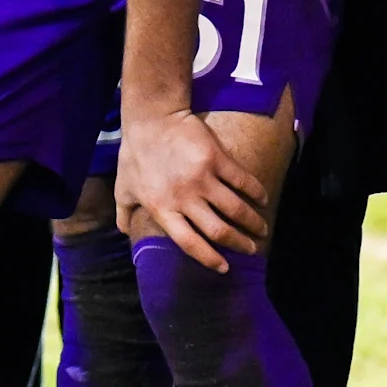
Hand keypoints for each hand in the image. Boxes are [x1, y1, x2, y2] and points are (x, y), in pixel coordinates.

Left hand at [115, 106, 268, 271]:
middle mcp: (186, 198)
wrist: (152, 118)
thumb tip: (125, 233)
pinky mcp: (217, 158)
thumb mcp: (123, 188)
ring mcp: (203, 178)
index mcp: (163, 209)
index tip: (224, 267)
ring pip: (235, 209)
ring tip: (262, 230)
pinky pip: (243, 180)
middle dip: (239, 244)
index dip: (209, 258)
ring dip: (252, 222)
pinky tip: (263, 199)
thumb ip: (124, 214)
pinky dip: (256, 192)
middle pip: (218, 230)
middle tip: (251, 249)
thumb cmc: (135, 155)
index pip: (190, 243)